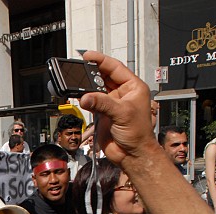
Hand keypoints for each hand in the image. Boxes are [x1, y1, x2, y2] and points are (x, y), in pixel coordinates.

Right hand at [79, 51, 160, 166]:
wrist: (132, 154)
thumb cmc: (138, 134)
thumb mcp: (122, 114)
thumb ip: (103, 103)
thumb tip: (86, 97)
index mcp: (133, 87)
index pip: (115, 68)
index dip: (101, 61)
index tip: (88, 56)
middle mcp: (122, 94)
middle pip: (104, 77)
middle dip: (91, 73)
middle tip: (79, 69)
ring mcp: (112, 103)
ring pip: (96, 89)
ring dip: (87, 88)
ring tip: (77, 84)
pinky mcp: (103, 114)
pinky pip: (91, 102)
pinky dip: (85, 100)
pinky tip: (80, 98)